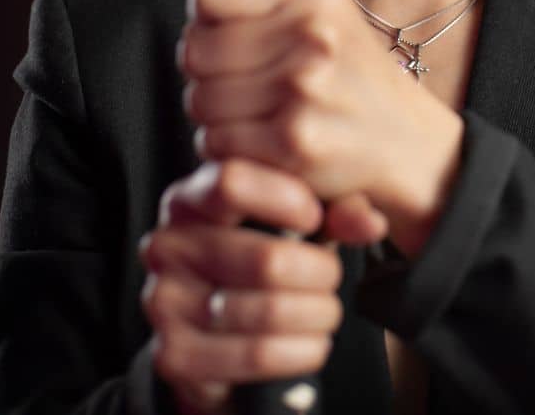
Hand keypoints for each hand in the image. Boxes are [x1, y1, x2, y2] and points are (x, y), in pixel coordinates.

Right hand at [140, 158, 388, 412]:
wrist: (220, 334)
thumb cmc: (262, 259)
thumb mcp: (296, 224)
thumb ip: (333, 211)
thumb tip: (371, 221)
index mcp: (191, 198)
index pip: (231, 181)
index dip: (285, 198)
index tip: (314, 217)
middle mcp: (167, 244)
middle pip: (265, 258)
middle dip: (319, 274)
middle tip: (330, 278)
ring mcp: (163, 300)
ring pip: (267, 310)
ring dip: (316, 315)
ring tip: (326, 311)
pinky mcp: (173, 353)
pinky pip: (256, 353)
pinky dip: (300, 351)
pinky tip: (311, 343)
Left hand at [179, 0, 465, 255]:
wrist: (410, 143)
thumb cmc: (356, 78)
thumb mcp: (327, 14)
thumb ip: (265, 1)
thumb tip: (197, 8)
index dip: (203, 22)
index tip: (219, 38)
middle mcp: (310, 34)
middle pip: (195, 51)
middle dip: (205, 74)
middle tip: (235, 84)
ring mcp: (302, 88)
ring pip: (199, 100)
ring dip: (214, 115)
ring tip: (251, 114)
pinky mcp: (293, 141)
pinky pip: (215, 142)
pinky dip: (226, 148)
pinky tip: (258, 141)